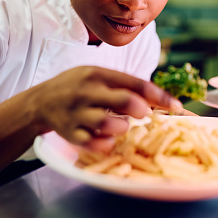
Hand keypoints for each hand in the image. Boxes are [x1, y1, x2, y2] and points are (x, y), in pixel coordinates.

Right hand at [26, 66, 182, 151]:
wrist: (39, 101)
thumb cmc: (75, 87)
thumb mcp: (96, 76)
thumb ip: (122, 84)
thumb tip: (157, 98)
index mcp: (98, 74)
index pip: (135, 83)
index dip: (160, 96)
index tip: (178, 107)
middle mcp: (87, 92)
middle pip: (124, 101)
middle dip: (142, 110)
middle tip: (145, 114)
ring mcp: (77, 113)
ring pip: (109, 124)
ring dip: (122, 128)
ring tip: (121, 126)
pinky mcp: (70, 133)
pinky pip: (93, 143)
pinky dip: (105, 144)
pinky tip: (107, 140)